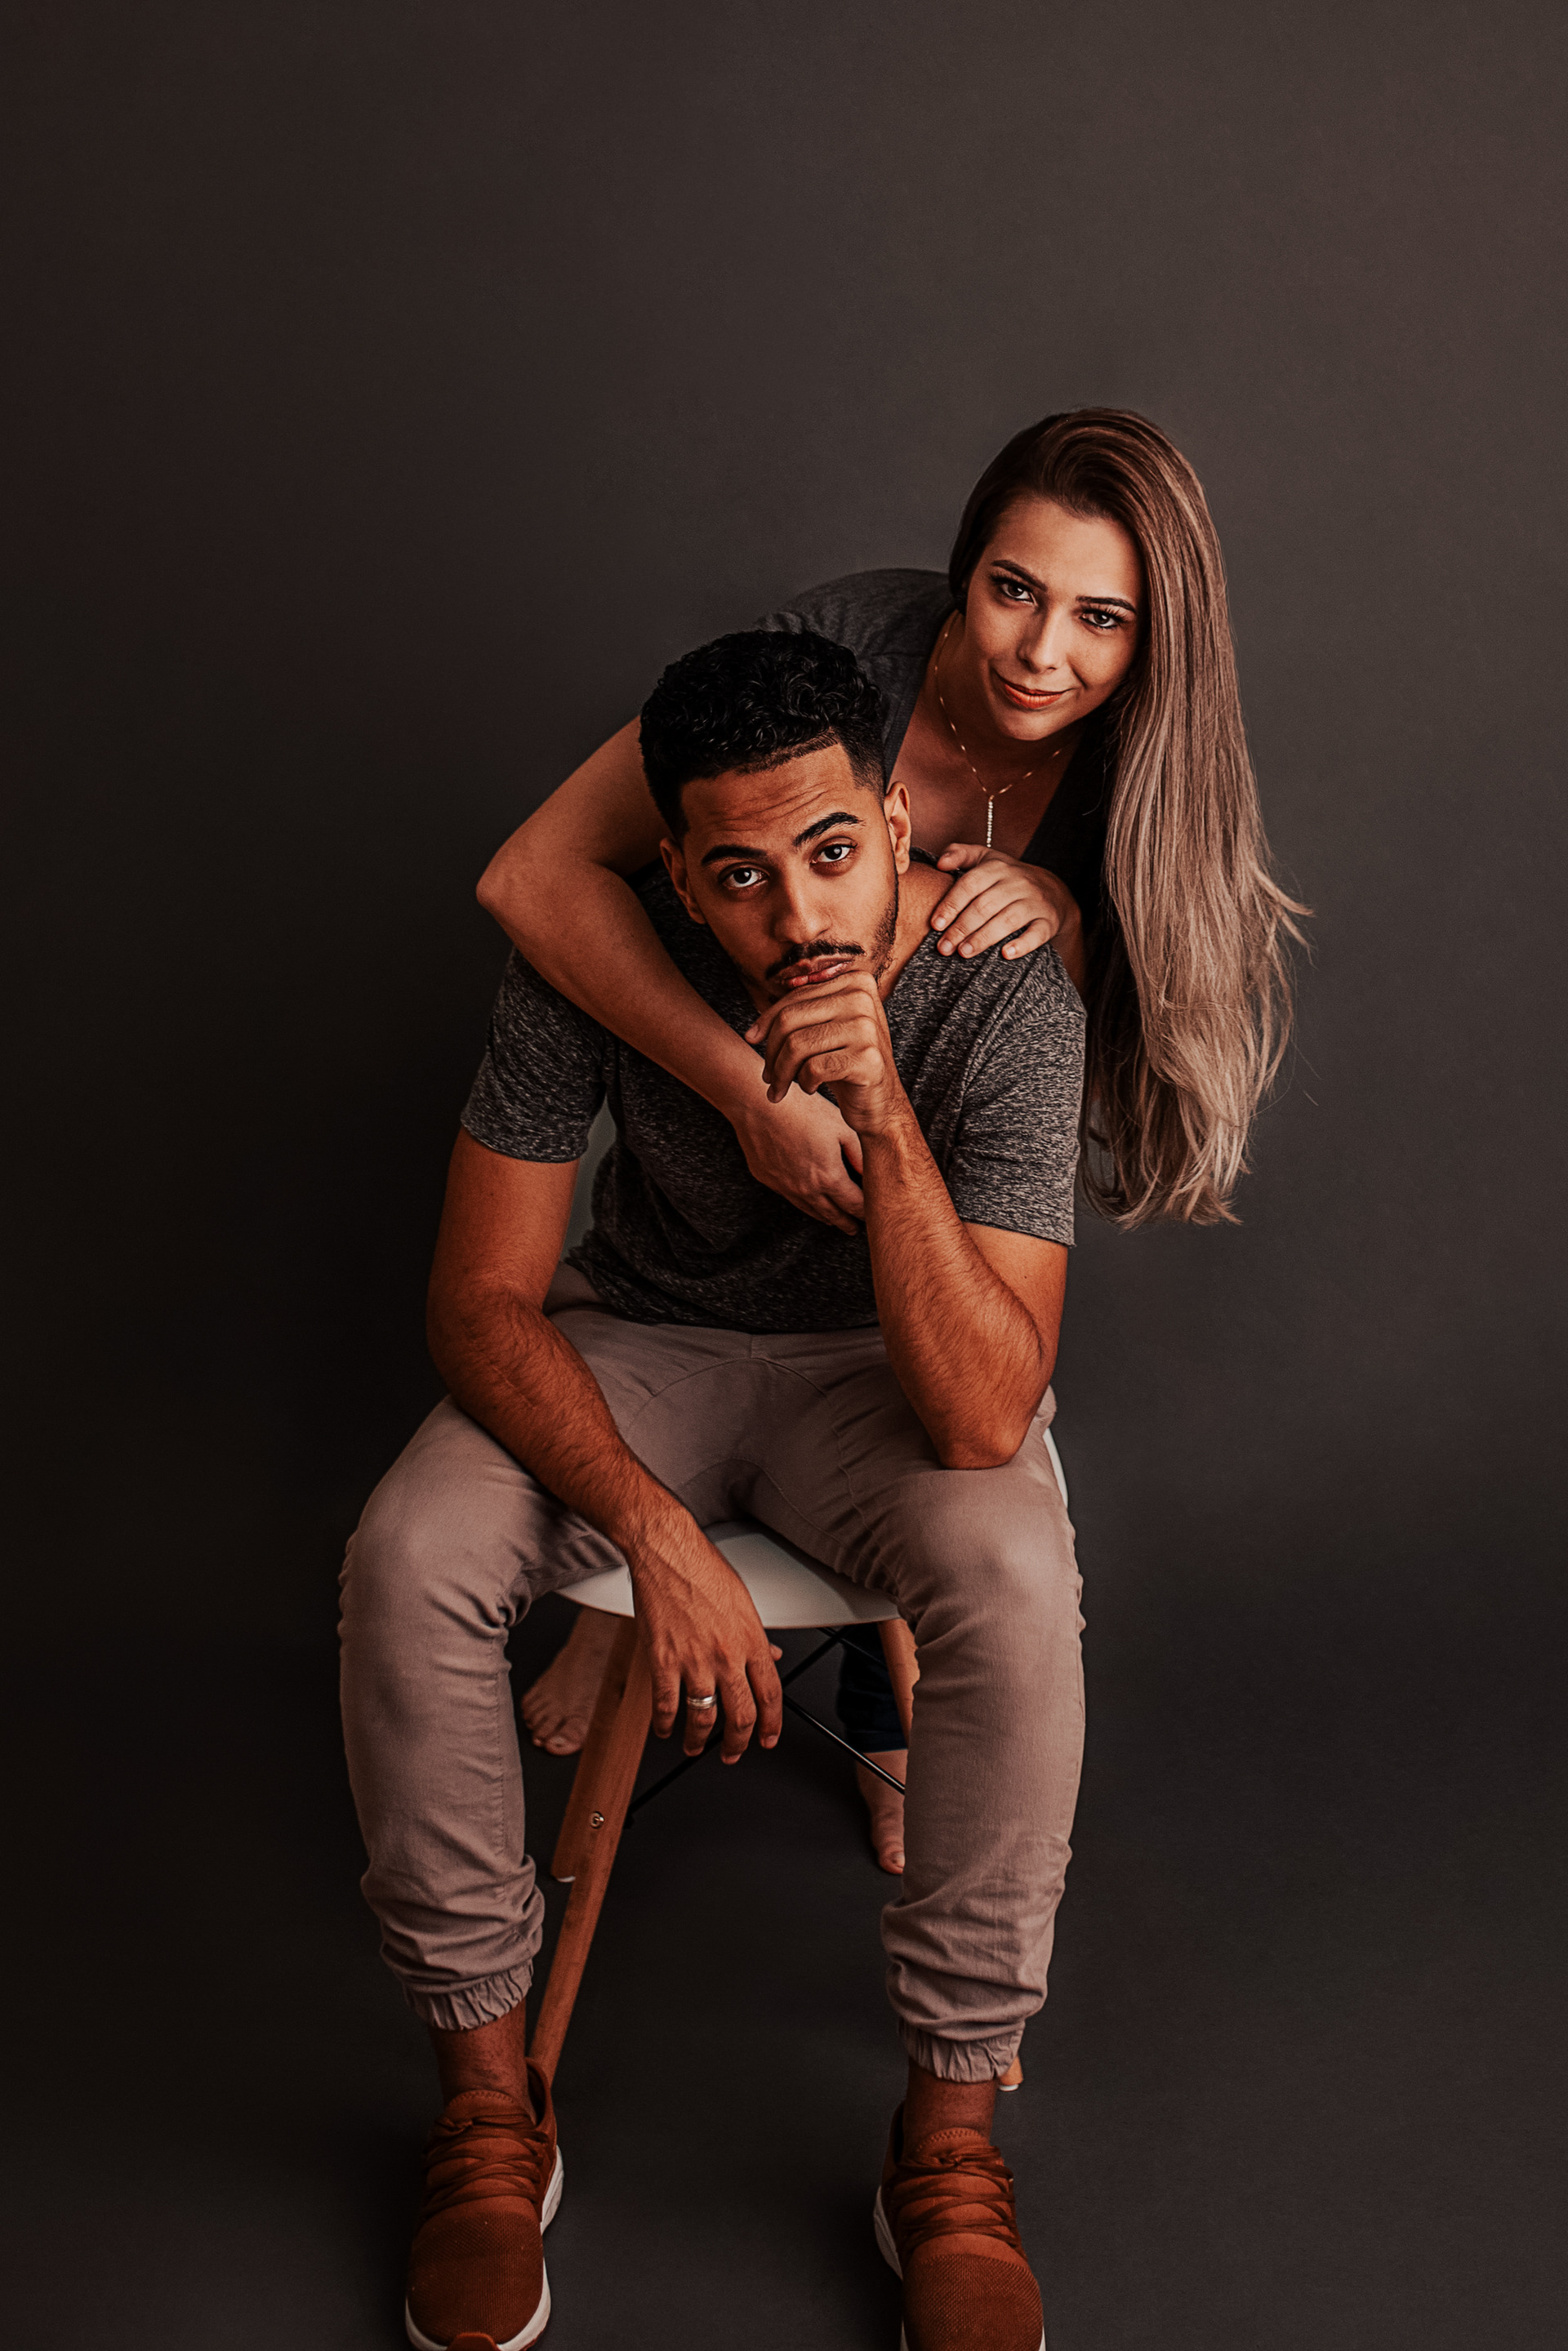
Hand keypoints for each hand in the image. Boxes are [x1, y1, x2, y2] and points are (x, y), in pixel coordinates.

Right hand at [631, 1514, 784, 1760]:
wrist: (667, 1550)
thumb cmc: (704, 1568)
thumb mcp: (744, 1602)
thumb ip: (758, 1637)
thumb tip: (773, 1658)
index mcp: (751, 1639)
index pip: (770, 1694)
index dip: (771, 1724)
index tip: (767, 1739)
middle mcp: (727, 1654)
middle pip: (741, 1715)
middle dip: (739, 1743)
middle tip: (733, 1753)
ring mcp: (694, 1659)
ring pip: (703, 1718)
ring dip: (700, 1740)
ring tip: (696, 1747)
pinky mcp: (662, 1659)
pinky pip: (666, 1705)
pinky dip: (665, 1724)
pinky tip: (665, 1729)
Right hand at [729, 1074, 865, 1235]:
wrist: (757, 1105)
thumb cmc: (802, 1110)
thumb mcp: (841, 1128)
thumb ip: (858, 1154)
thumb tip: (868, 1173)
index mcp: (829, 1177)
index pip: (854, 1205)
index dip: (866, 1212)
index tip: (873, 1214)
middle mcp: (806, 1189)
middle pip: (833, 1215)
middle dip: (847, 1223)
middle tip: (856, 1229)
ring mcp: (784, 1187)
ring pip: (810, 1210)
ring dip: (826, 1217)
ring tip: (836, 1221)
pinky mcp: (768, 1179)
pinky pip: (791, 1197)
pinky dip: (805, 1202)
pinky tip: (809, 1200)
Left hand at [744, 972, 909, 1139]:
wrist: (880, 1102)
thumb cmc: (845, 1063)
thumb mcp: (824, 1031)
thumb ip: (799, 1015)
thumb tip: (752, 1032)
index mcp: (854, 981)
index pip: (795, 997)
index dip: (766, 1020)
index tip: (752, 1040)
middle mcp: (862, 998)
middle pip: (790, 1020)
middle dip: (771, 1052)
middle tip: (768, 1076)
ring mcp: (867, 1027)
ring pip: (797, 1046)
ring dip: (782, 1073)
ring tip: (781, 1087)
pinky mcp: (867, 1058)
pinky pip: (813, 1068)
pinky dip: (804, 1082)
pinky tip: (810, 1088)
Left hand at [932, 844, 1083, 988]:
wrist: (1053, 890)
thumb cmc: (1008, 878)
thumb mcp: (986, 859)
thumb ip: (960, 854)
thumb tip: (940, 864)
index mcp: (998, 867)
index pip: (970, 884)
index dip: (951, 905)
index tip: (935, 924)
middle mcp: (1018, 882)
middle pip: (985, 905)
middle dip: (961, 928)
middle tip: (944, 947)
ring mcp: (1035, 901)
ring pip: (1007, 920)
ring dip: (983, 938)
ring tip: (964, 953)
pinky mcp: (1048, 920)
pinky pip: (1037, 933)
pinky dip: (1022, 944)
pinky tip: (1005, 954)